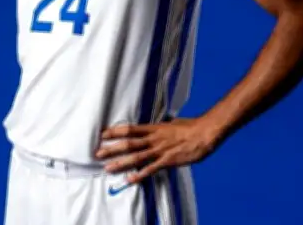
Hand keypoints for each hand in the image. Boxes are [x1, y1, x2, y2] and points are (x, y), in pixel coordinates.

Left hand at [95, 118, 218, 182]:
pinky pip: (151, 169)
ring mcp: (160, 150)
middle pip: (128, 143)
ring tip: (108, 168)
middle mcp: (154, 138)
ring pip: (136, 157)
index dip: (115, 132)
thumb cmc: (190, 127)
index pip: (130, 129)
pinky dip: (140, 174)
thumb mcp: (171, 123)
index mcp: (154, 128)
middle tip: (97, 153)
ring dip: (121, 163)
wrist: (205, 133)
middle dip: (112, 149)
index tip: (102, 134)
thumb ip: (160, 127)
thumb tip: (155, 126)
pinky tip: (130, 180)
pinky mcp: (168, 161)